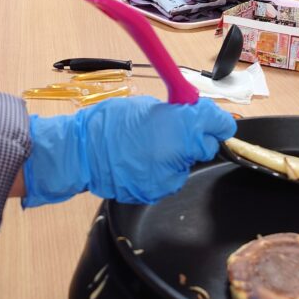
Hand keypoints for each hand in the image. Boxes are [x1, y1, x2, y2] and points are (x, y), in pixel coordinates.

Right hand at [22, 96, 236, 206]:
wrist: (81, 152)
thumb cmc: (109, 122)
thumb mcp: (147, 107)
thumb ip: (175, 114)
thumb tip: (191, 115)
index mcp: (178, 128)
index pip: (216, 123)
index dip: (218, 122)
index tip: (217, 122)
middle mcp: (179, 155)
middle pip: (204, 146)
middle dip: (195, 138)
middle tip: (174, 130)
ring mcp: (167, 178)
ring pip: (185, 165)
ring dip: (176, 157)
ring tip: (149, 147)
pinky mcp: (156, 192)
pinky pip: (168, 178)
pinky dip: (161, 171)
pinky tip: (142, 161)